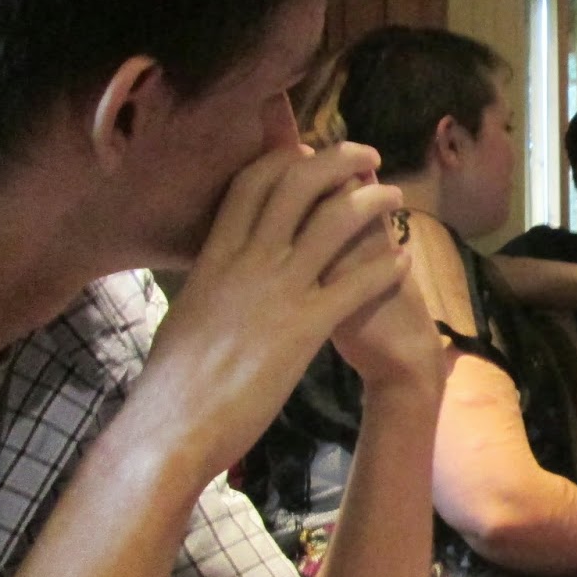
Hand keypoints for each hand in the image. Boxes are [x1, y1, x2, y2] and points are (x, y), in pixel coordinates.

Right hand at [137, 143, 423, 483]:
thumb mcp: (186, 314)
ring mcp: (276, 292)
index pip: (252, 185)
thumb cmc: (174, 383)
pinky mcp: (303, 328)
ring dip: (372, 202)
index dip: (286, 159)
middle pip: (298, 186)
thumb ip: (210, 285)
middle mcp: (246, 262)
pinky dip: (384, 266)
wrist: (173, 427)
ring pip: (334, 222)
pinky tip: (403, 261)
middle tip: (368, 156)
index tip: (309, 149)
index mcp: (215, 257)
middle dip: (338, 161)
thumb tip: (212, 274)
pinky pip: (356, 283)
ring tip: (396, 197)